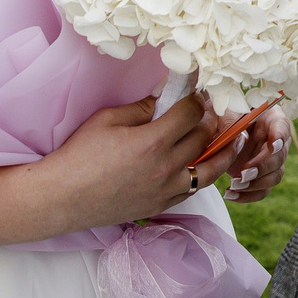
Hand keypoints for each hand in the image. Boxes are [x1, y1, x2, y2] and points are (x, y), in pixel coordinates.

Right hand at [36, 91, 216, 234]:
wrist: (63, 197)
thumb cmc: (80, 155)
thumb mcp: (108, 120)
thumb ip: (142, 107)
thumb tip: (167, 95)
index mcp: (152, 142)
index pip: (191, 113)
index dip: (197, 99)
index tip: (198, 92)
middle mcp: (165, 167)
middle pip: (204, 138)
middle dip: (211, 119)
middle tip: (212, 109)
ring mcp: (166, 190)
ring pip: (210, 169)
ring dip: (224, 151)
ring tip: (234, 140)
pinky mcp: (161, 205)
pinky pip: (194, 189)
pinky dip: (204, 175)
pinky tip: (207, 165)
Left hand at [221, 107, 290, 203]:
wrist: (219, 130)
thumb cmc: (226, 116)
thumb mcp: (225, 112)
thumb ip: (228, 120)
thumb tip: (232, 134)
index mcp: (271, 120)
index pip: (282, 127)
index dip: (280, 137)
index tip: (273, 146)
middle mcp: (276, 142)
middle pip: (279, 157)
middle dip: (262, 167)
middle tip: (243, 173)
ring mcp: (270, 161)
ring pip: (274, 177)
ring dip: (256, 184)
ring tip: (234, 184)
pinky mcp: (261, 176)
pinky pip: (262, 191)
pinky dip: (247, 196)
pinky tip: (231, 195)